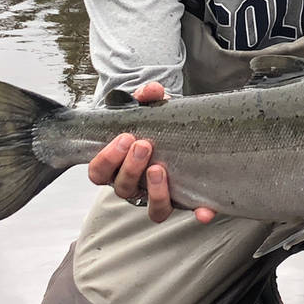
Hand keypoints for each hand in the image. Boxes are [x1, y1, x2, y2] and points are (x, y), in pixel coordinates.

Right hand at [86, 82, 215, 224]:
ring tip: (160, 168)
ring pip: (151, 208)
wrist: (182, 134)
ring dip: (154, 189)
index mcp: (117, 165)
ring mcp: (156, 197)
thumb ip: (148, 98)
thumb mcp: (151, 109)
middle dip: (130, 167)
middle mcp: (134, 185)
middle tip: (143, 145)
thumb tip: (152, 91)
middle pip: (122, 188)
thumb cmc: (156, 126)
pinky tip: (204, 211)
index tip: (125, 137)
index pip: (98, 172)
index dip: (107, 159)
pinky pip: (188, 212)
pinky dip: (197, 213)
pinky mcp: (182, 202)